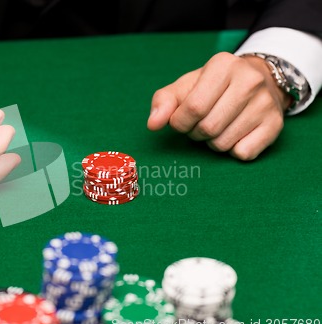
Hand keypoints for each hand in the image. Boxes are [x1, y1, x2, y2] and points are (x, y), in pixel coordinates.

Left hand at [147, 52, 291, 160]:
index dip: (180, 122)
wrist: (258, 82)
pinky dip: (232, 150)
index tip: (181, 121)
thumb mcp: (186, 87)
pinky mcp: (275, 125)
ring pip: (223, 143)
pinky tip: (235, 134)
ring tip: (217, 128)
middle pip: (208, 128)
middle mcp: (249, 81)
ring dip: (212, 143)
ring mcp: (265, 103)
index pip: (193, 108)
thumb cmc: (213, 87)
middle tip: (199, 125)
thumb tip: (152, 125)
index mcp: (223, 65)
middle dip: (195, 133)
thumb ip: (163, 102)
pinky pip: (243, 153)